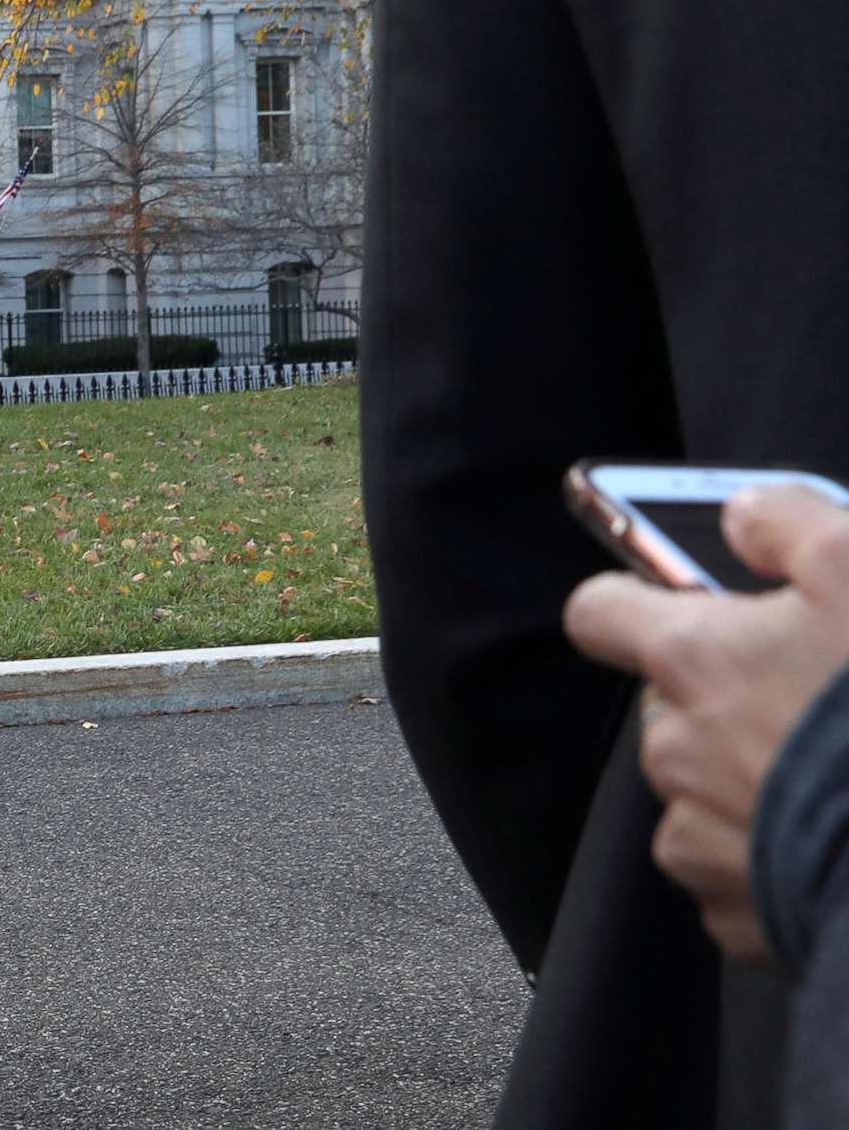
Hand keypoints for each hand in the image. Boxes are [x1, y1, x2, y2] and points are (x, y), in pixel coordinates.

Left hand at [563, 484, 848, 962]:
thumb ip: (788, 524)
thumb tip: (742, 512)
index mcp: (692, 661)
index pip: (601, 612)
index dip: (631, 600)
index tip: (668, 601)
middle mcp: (673, 749)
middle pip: (669, 708)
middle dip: (724, 700)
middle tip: (808, 703)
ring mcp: (699, 837)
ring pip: (703, 793)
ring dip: (750, 783)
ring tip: (834, 780)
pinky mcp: (737, 914)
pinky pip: (738, 873)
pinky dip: (775, 859)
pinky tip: (836, 842)